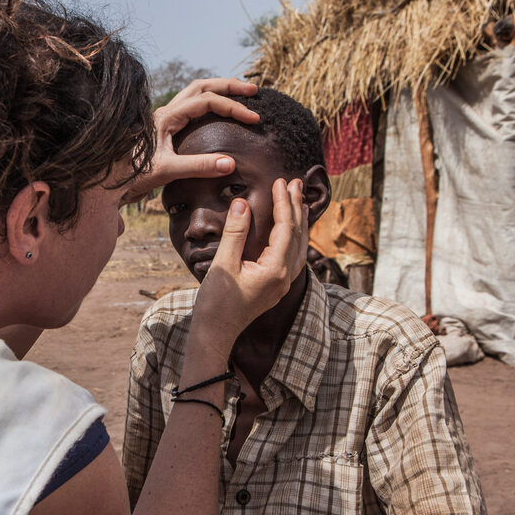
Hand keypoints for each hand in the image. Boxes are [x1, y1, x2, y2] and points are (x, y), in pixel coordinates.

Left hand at [125, 78, 257, 201]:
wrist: (109, 182)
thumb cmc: (133, 176)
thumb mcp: (167, 171)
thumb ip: (198, 166)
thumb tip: (231, 163)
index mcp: (167, 117)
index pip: (207, 101)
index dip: (233, 107)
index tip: (254, 119)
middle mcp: (165, 112)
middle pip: (201, 86)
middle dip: (229, 86)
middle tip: (253, 90)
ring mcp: (164, 118)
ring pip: (195, 93)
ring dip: (219, 90)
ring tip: (241, 94)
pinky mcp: (164, 129)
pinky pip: (190, 107)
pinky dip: (209, 103)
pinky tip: (220, 113)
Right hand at [191, 179, 308, 359]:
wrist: (215, 333)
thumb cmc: (216, 302)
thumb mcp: (223, 264)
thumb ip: (235, 233)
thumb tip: (242, 203)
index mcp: (275, 270)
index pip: (285, 228)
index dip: (283, 202)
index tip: (280, 181)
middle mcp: (284, 277)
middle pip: (297, 235)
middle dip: (296, 207)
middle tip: (295, 182)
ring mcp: (282, 283)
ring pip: (298, 246)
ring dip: (298, 221)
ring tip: (298, 201)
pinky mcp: (276, 287)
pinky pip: (292, 256)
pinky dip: (294, 238)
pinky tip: (291, 231)